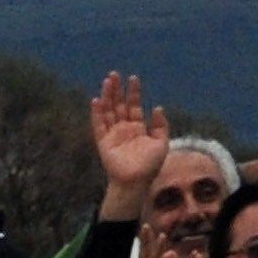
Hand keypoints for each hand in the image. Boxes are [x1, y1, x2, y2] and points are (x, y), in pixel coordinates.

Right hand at [88, 75, 172, 215]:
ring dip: (107, 96)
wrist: (135, 183)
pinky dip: (97, 113)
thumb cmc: (150, 167)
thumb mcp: (161, 144)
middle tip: (114, 74)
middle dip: (117, 90)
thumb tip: (157, 107)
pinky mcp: (103, 142)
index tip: (133, 78)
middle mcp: (124, 129)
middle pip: (119, 105)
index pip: (134, 106)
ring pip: (108, 111)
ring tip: (107, 81)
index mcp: (137, 128)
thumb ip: (160, 126)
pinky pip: (99, 125)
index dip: (134, 92)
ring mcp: (113, 135)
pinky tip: (96, 100)